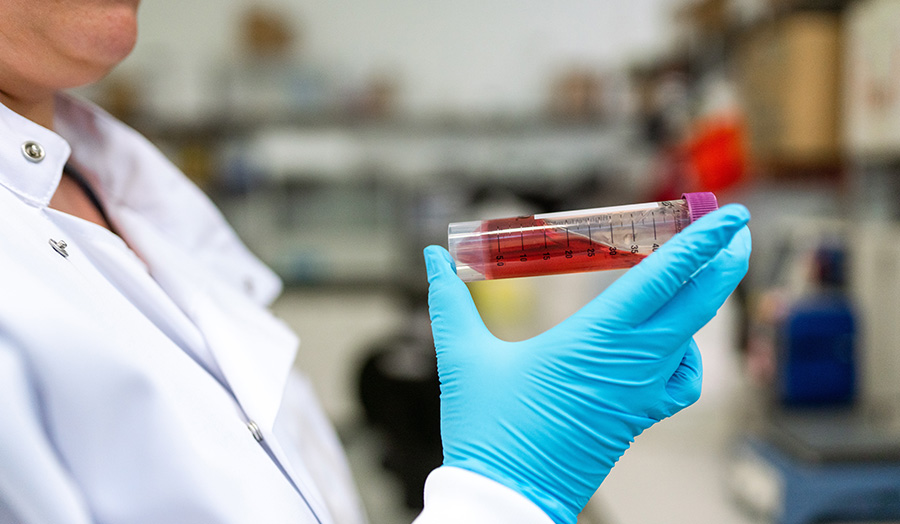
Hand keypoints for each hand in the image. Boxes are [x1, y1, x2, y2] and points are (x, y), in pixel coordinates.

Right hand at [424, 204, 750, 522]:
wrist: (505, 498)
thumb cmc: (486, 430)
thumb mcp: (462, 358)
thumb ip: (447, 302)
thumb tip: (430, 258)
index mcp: (590, 340)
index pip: (661, 279)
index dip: (699, 243)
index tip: (728, 215)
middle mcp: (627, 364)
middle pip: (695, 304)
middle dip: (722, 261)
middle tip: (739, 228)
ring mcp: (638, 394)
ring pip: (690, 336)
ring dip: (705, 299)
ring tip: (709, 270)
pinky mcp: (637, 418)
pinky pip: (680, 381)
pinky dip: (686, 354)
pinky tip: (673, 342)